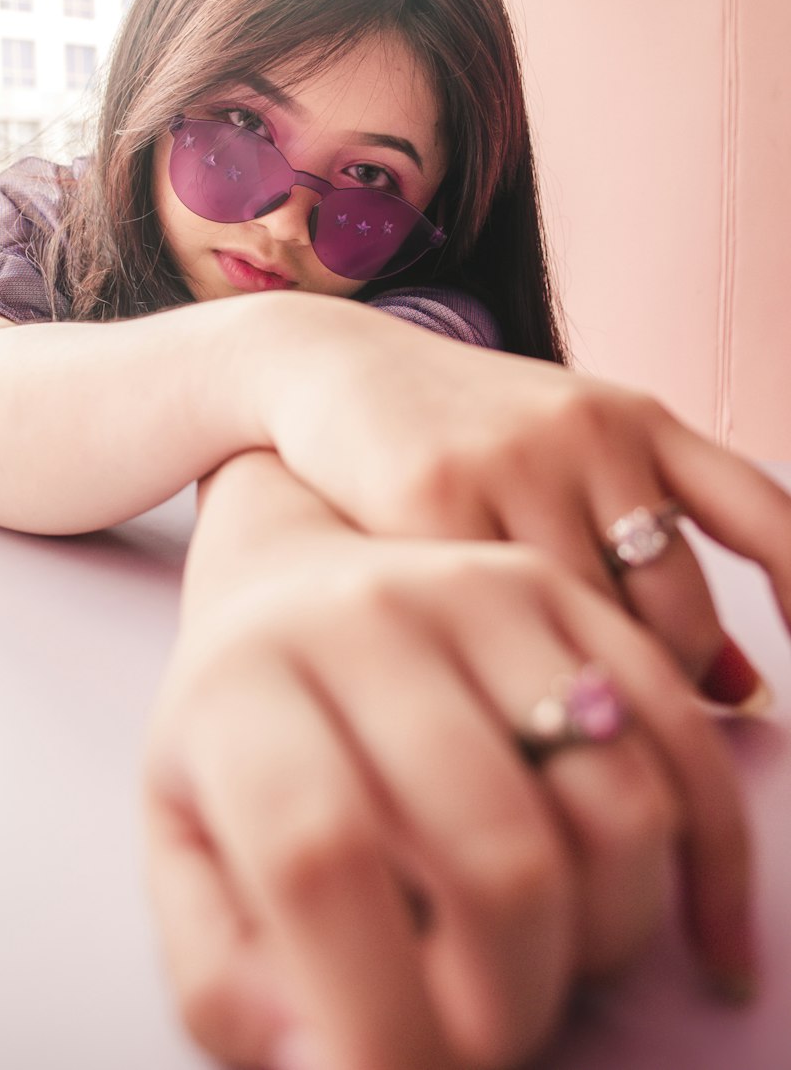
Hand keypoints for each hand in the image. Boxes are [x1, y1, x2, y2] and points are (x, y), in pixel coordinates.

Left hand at [145, 538, 748, 1069]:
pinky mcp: (561, 592)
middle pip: (495, 852)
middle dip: (512, 1001)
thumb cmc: (239, 743)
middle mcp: (364, 623)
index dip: (380, 1010)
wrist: (285, 588)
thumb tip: (333, 1064)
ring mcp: (474, 592)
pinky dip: (708, 859)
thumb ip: (225, 976)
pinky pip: (678, 738)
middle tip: (484, 1036)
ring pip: (614, 807)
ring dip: (604, 936)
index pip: (320, 858)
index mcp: (244, 694)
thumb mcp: (182, 853)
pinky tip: (691, 932)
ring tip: (545, 955)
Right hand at [254, 293, 790, 697]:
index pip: (763, 514)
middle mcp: (590, 433)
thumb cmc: (462, 434)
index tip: (790, 679)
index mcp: (638, 417)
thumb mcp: (569, 453)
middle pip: (677, 606)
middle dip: (658, 680)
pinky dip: (497, 665)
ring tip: (538, 696)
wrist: (329, 366)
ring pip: (589, 624)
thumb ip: (648, 546)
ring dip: (577, 684)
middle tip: (610, 709)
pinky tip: (474, 671)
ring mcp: (513, 462)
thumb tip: (739, 689)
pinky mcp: (432, 495)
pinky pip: (496, 619)